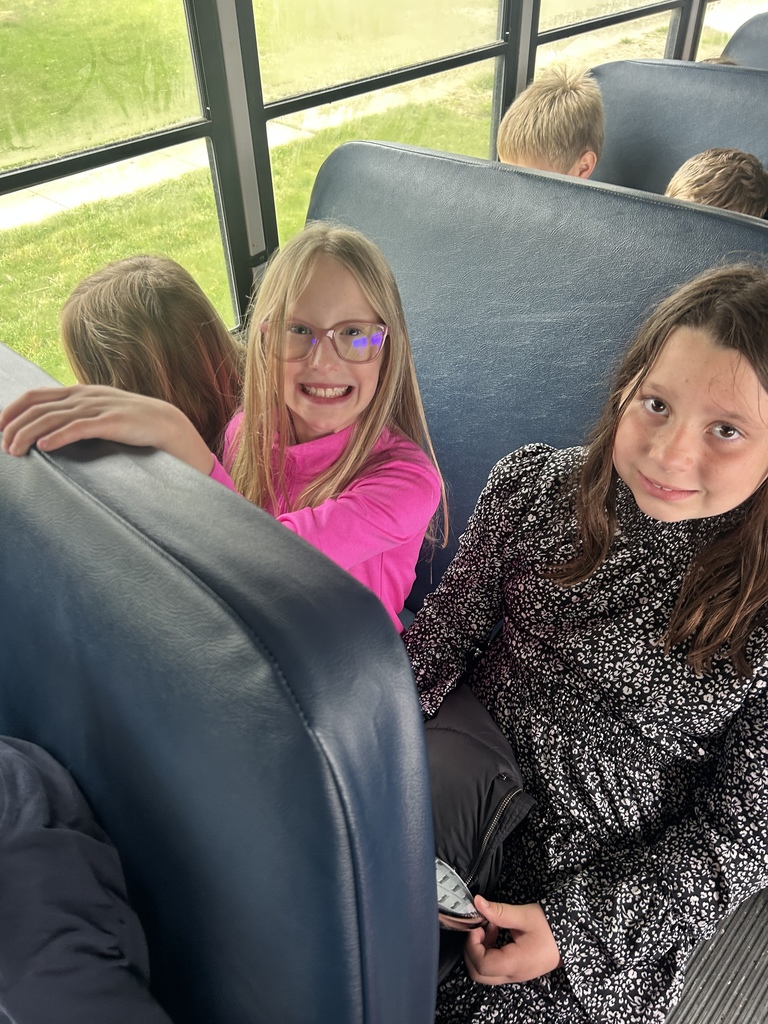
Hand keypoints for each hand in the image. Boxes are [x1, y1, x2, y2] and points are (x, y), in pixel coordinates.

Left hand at [0, 385, 214, 473]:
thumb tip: (50, 431)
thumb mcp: (100, 413)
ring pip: (53, 418)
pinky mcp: (112, 422)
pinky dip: (59, 436)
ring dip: (28, 434)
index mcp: (79, 393)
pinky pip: (79, 427)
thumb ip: (77, 416)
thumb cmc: (132, 423)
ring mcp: (98, 407)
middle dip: (14, 426)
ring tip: (14, 450)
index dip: (12, 410)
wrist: (167, 424)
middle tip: (3, 446)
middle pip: (38, 407)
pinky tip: (45, 447)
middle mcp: (84, 397)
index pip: (35, 396)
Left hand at [464, 896, 561, 984]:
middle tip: (479, 928)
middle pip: (479, 973)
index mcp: (516, 963)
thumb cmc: (550, 927)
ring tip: (490, 927)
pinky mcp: (515, 970)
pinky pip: (494, 967)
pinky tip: (496, 933)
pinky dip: (488, 951)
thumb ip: (499, 911)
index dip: (473, 946)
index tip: (477, 926)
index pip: (482, 965)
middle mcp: (513, 975)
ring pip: (484, 972)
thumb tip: (476, 902)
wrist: (571, 938)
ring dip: (480, 950)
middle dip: (472, 950)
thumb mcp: (525, 916)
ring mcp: (514, 975)